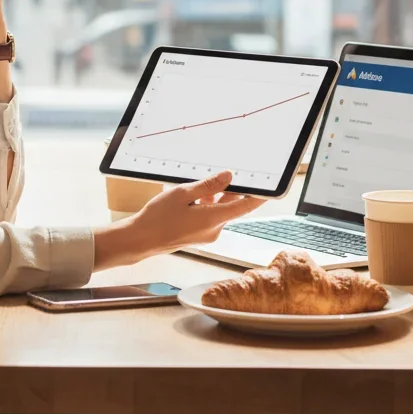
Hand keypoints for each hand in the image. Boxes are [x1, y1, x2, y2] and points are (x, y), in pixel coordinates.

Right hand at [92, 171, 264, 270]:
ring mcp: (207, 234)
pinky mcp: (199, 235)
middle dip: (230, 190)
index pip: (246, 205)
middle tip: (226, 173)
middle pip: (232, 206)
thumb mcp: (183, 193)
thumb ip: (208, 185)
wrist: (141, 239)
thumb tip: (228, 176)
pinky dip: (206, 205)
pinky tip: (193, 197)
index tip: (271, 186)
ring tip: (198, 186)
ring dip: (214, 197)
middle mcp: (215, 230)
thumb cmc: (158, 218)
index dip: (260, 195)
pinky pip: (210, 217)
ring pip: (220, 210)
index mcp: (214, 219)